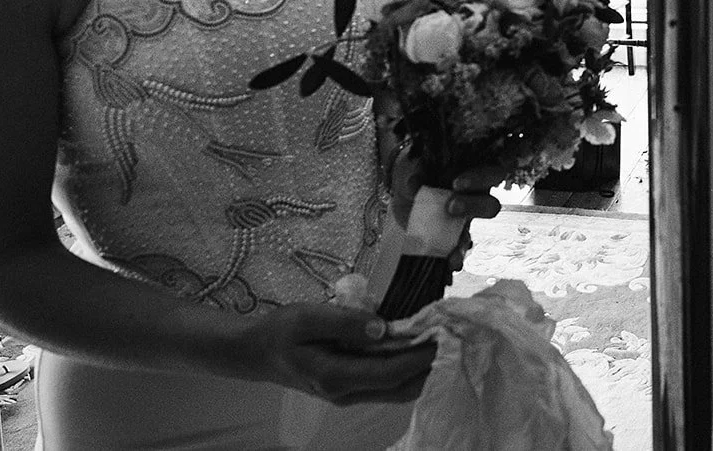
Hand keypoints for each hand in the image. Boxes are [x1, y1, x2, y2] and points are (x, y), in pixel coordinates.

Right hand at [241, 301, 440, 405]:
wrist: (257, 352)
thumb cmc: (280, 331)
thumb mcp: (308, 317)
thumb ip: (345, 323)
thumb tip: (382, 327)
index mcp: (335, 377)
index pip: (390, 372)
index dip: (420, 357)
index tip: (445, 336)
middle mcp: (347, 393)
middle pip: (400, 387)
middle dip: (429, 366)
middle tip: (455, 337)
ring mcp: (350, 395)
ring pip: (397, 390)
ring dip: (422, 369)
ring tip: (445, 340)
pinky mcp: (352, 388)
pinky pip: (388, 384)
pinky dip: (408, 369)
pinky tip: (421, 348)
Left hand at [389, 157, 502, 270]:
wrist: (406, 197)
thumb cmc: (419, 176)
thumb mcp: (415, 171)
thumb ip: (416, 176)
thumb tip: (415, 184)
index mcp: (472, 177)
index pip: (491, 174)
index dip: (480, 178)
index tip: (456, 183)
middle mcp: (475, 201)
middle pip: (490, 205)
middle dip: (473, 207)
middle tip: (451, 208)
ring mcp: (464, 223)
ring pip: (472, 235)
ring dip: (463, 244)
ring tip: (452, 256)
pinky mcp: (451, 240)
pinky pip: (457, 252)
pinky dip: (452, 260)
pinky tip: (447, 267)